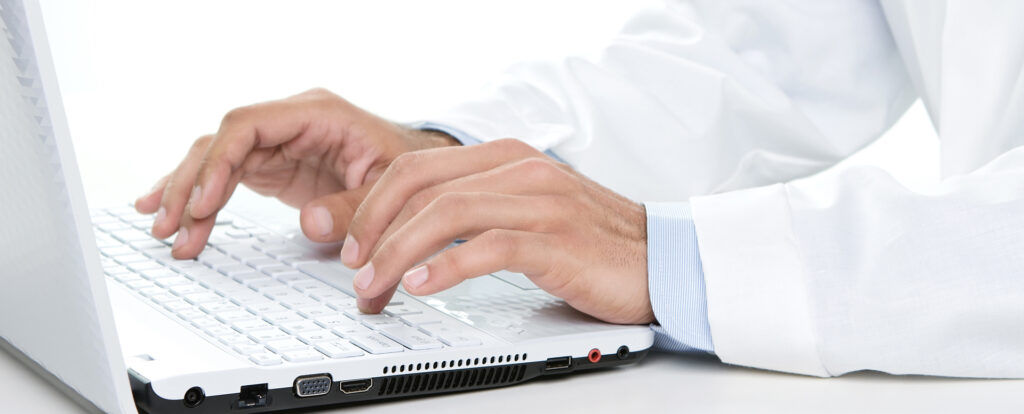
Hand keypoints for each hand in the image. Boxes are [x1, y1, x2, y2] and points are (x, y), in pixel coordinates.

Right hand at [134, 88, 457, 257]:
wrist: (415, 166)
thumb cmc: (406, 166)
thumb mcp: (390, 188)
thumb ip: (354, 207)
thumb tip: (310, 225)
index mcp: (315, 113)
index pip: (247, 125)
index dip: (219, 161)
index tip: (203, 201)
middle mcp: (288, 122)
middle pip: (220, 142)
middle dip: (190, 184)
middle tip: (171, 225)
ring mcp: (276, 141)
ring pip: (215, 160)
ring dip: (187, 195)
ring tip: (165, 231)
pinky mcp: (271, 164)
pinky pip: (224, 176)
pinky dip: (200, 196)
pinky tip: (171, 213)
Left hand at [340, 139, 653, 324]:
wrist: (662, 259)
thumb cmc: (593, 242)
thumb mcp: (528, 211)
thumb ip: (478, 211)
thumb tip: (416, 236)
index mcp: (508, 157)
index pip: (418, 167)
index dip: (373, 204)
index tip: (355, 243)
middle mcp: (521, 169)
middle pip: (421, 185)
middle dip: (374, 229)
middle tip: (355, 270)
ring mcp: (540, 201)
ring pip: (446, 214)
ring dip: (398, 253)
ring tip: (376, 287)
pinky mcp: (557, 240)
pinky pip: (488, 247)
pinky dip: (446, 267)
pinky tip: (422, 285)